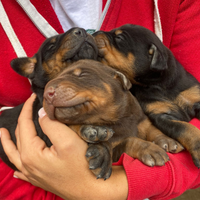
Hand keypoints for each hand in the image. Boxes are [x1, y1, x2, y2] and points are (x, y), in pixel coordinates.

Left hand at [0, 94, 127, 199]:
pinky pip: (21, 169)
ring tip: (2, 133)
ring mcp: (32, 173)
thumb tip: (40, 114)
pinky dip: (16, 161)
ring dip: (8, 142)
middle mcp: (27, 164)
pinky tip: (16, 165)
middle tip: (26, 107)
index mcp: (31, 153)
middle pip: (19, 137)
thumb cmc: (81, 166)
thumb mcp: (67, 141)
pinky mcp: (39, 178)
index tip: (33, 96)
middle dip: (21, 119)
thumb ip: (51, 125)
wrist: (90, 189)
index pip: (24, 124)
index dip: (27, 108)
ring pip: (14, 154)